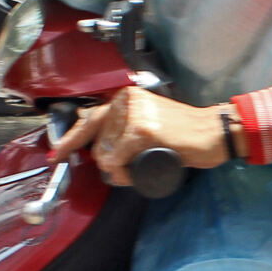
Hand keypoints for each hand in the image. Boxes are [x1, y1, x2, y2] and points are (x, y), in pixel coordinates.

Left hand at [51, 87, 233, 185]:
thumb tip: (98, 144)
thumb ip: (126, 124)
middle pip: (97, 144)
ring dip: (118, 171)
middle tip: (129, 170)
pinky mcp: (142, 130)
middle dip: (108, 164)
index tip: (57, 155)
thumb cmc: (184, 132)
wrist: (214, 132)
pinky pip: (117, 160)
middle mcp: (126, 101)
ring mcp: (134, 115)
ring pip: (106, 155)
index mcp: (125, 98)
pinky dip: (123, 172)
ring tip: (140, 168)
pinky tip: (135, 172)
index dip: (70, 140)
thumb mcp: (149, 120)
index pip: (89, 120)